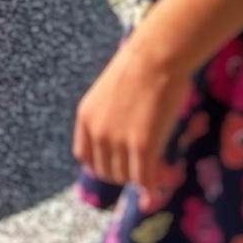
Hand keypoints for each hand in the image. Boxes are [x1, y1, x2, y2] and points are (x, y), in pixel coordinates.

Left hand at [72, 32, 191, 201]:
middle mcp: (97, 131)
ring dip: (139, 178)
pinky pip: (144, 178)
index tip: (116, 165)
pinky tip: (158, 187)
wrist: (157, 55)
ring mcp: (118, 140)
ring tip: (155, 173)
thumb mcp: (113, 91)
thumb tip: (124, 132)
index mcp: (86, 116)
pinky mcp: (142, 145)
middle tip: (143, 170)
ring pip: (125, 176)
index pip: (84, 156)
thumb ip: (111, 114)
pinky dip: (151, 187)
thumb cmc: (142, 66)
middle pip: (105, 171)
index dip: (100, 164)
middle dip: (123, 173)